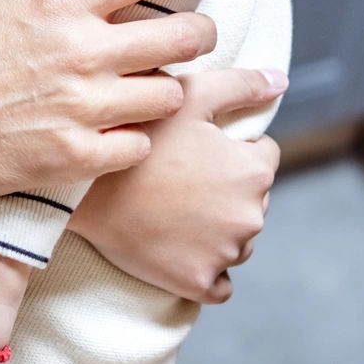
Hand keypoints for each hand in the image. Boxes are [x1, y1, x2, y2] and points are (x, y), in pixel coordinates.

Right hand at [0, 0, 241, 200]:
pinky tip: (112, 131)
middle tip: (193, 35)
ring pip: (170, 94)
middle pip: (183, 35)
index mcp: (57, 1)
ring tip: (141, 87)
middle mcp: (79, 50)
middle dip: (199, 33)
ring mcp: (82, 106)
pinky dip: (133, 137)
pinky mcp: (77, 157)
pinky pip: (140, 145)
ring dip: (163, 89)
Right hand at [70, 66, 284, 301]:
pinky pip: (218, 282)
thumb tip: (280, 80)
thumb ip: (238, 85)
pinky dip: (206, 269)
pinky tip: (178, 247)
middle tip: (177, 176)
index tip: (194, 149)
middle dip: (224, 188)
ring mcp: (225, 254)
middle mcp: (250, 216)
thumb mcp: (186, 96)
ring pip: (236, 239)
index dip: (229, 147)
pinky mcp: (199, 283)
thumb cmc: (137, 136)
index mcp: (253, 171)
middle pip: (251, 199)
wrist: (82, 190)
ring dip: (215, 228)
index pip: (263, 155)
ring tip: (170, 209)